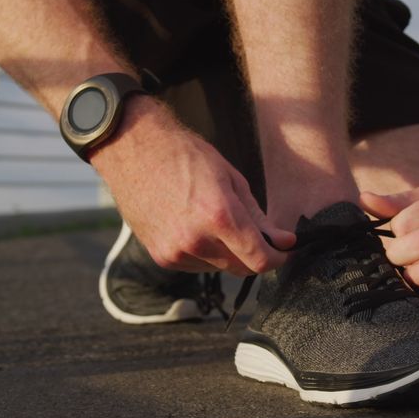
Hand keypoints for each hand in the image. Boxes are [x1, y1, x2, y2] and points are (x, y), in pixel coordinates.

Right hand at [91, 96, 294, 274]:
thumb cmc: (185, 156)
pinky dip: (204, 254)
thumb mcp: (231, 179)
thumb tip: (284, 241)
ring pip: (218, 268)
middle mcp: (196, 240)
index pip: (259, 259)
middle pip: (241, 268)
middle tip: (256, 235)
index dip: (278, 258)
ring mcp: (176, 251)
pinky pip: (195, 265)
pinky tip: (196, 227)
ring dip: (228, 254)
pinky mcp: (161, 256)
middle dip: (254, 255)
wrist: (134, 149)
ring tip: (216, 221)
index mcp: (219, 216)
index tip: (283, 251)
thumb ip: (258, 217)